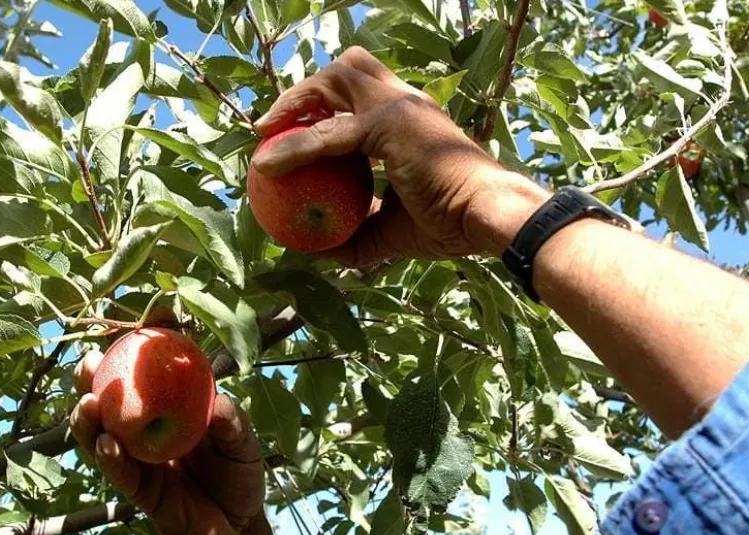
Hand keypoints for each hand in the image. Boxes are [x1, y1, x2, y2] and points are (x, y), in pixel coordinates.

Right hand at [70, 351, 272, 534]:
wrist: (239, 524)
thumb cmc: (240, 473)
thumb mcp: (244, 443)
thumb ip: (233, 424)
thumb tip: (218, 405)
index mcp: (170, 408)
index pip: (147, 373)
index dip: (138, 350)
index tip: (138, 324)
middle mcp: (147, 429)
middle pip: (111, 400)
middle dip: (92, 380)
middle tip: (88, 362)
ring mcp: (139, 459)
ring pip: (102, 435)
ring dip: (88, 420)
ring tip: (87, 403)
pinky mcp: (139, 491)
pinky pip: (120, 473)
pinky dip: (110, 459)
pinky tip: (106, 445)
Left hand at [251, 47, 547, 264]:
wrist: (483, 219)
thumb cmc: (448, 225)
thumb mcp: (389, 230)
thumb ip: (355, 234)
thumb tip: (318, 251)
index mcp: (408, 118)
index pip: (358, 92)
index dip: (321, 106)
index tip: (290, 133)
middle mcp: (403, 101)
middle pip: (346, 70)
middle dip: (306, 90)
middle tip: (272, 126)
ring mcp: (398, 107)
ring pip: (336, 79)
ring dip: (296, 101)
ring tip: (265, 132)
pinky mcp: (390, 124)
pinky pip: (328, 133)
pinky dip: (294, 147)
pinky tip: (267, 164)